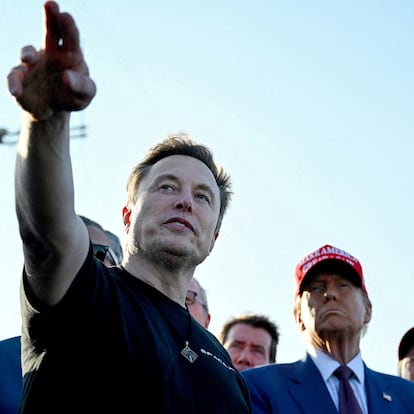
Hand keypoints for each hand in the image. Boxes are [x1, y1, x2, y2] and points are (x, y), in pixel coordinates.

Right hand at [7, 1, 95, 120]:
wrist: (53, 110)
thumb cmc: (73, 97)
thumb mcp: (85, 95)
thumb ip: (82, 86)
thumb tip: (67, 76)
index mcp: (70, 54)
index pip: (71, 37)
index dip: (68, 26)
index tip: (65, 16)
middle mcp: (50, 53)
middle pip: (50, 32)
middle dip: (50, 18)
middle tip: (50, 4)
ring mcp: (33, 64)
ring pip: (28, 53)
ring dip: (27, 54)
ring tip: (28, 59)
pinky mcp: (20, 77)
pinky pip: (14, 77)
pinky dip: (13, 83)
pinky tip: (15, 91)